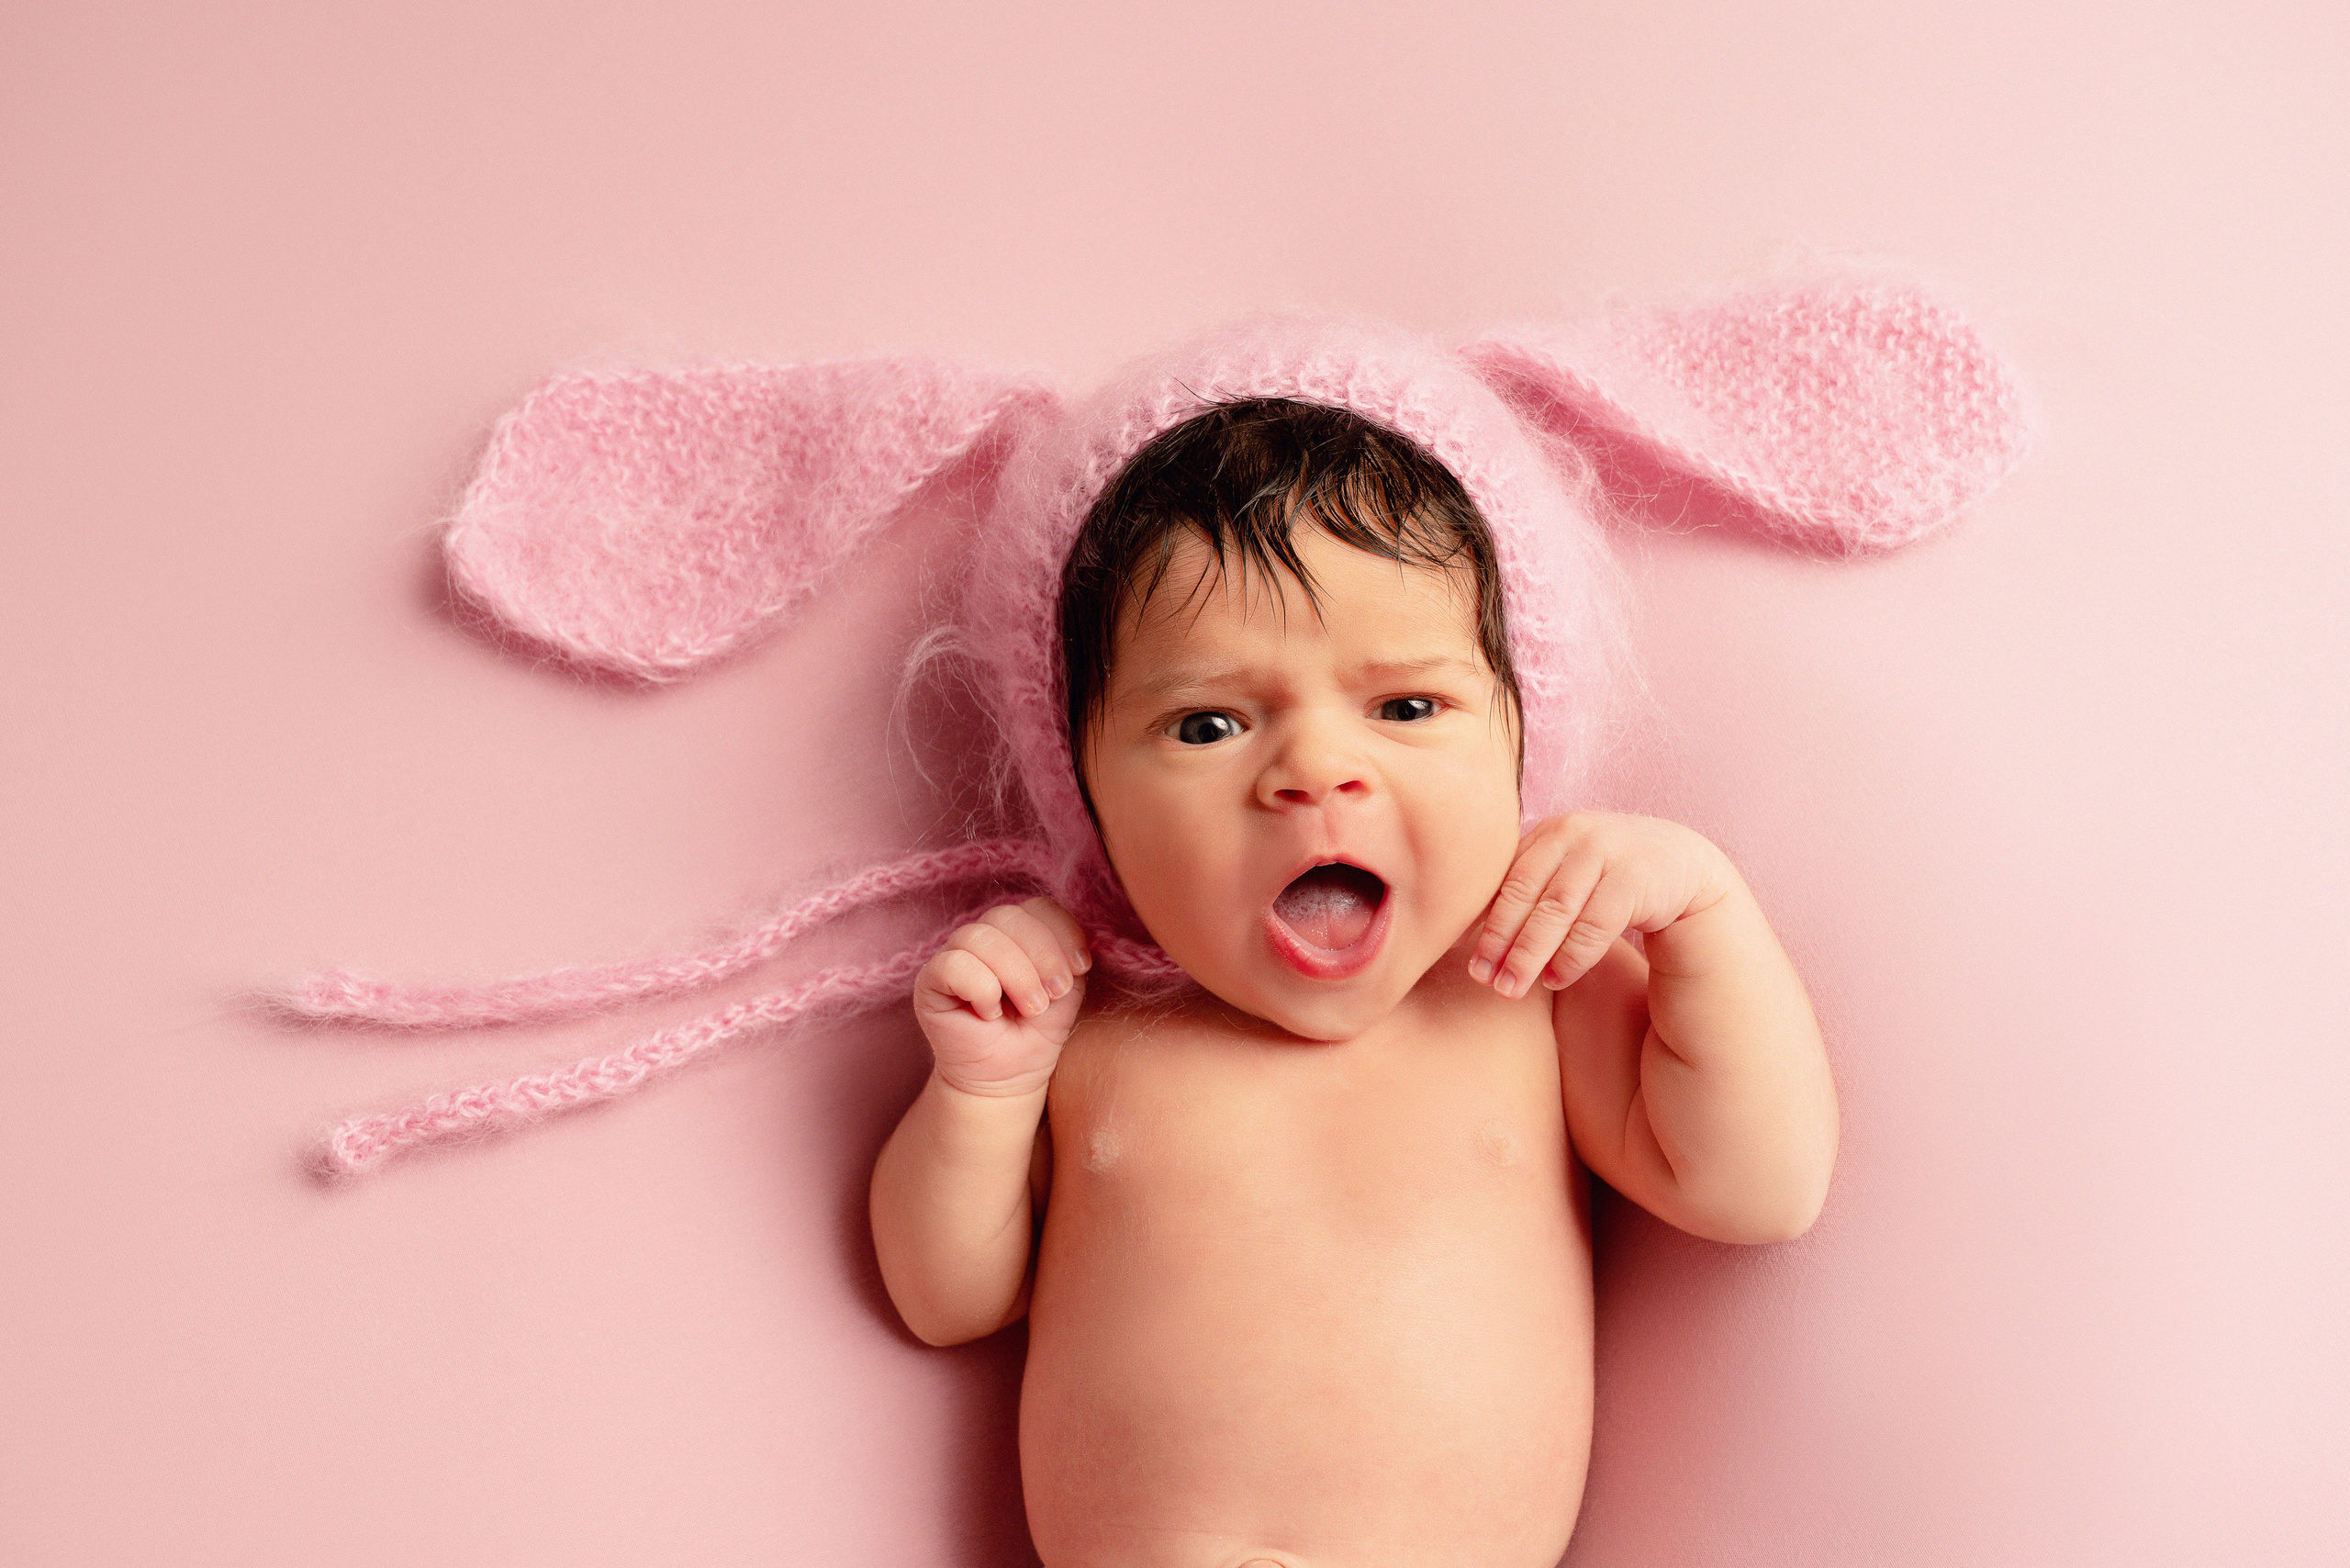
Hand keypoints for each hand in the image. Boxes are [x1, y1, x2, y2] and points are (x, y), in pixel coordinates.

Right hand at [913, 896, 1092, 1097]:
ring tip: (1030, 1009)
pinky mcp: (930, 980)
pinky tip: (989, 1014)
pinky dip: (981, 989)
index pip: (1038, 907)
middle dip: (1041, 956)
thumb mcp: (1065, 993)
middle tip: (1052, 996)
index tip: (1080, 969)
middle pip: (1009, 916)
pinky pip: (954, 964)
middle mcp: (983, 936)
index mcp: (1017, 932)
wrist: (1006, 1079)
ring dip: (1016, 975)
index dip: (1063, 933)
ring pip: (981, 937)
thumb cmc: (1034, 1034)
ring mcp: (953, 955)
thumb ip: (1067, 958)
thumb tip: (1074, 937)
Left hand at [1468, 813, 1734, 998]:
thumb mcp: (1567, 875)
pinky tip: (1556, 980)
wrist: (1684, 866)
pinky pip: (1595, 924)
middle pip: (1523, 893)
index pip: (1505, 879)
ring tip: (1510, 989)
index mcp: (1548, 832)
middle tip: (1482, 980)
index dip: (1482, 921)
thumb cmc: (1610, 877)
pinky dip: (1572, 956)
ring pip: (1555, 911)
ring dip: (1529, 954)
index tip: (1466, 959)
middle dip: (1499, 940)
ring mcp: (1606, 850)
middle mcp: (1573, 833)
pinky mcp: (1636, 876)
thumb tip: (1465, 935)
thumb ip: (1528, 893)